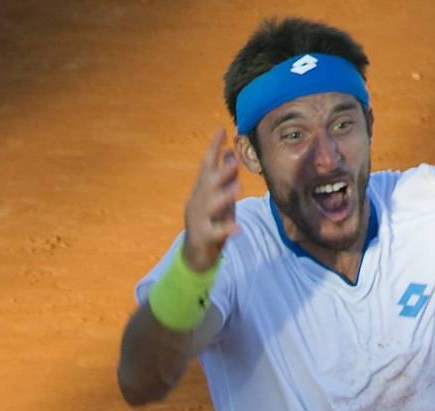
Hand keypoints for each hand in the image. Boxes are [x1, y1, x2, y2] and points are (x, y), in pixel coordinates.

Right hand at [182, 129, 240, 271]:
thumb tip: (231, 153)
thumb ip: (223, 178)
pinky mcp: (203, 237)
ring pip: (211, 205)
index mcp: (202, 190)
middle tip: (235, 161)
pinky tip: (238, 228)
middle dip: (221, 171)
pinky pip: (215, 233)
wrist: (195, 256)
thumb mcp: (218, 198)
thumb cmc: (210, 222)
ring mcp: (199, 219)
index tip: (222, 130)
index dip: (213, 148)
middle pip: (208, 183)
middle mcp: (198, 201)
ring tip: (239, 188)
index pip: (207, 165)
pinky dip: (226, 230)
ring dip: (225, 195)